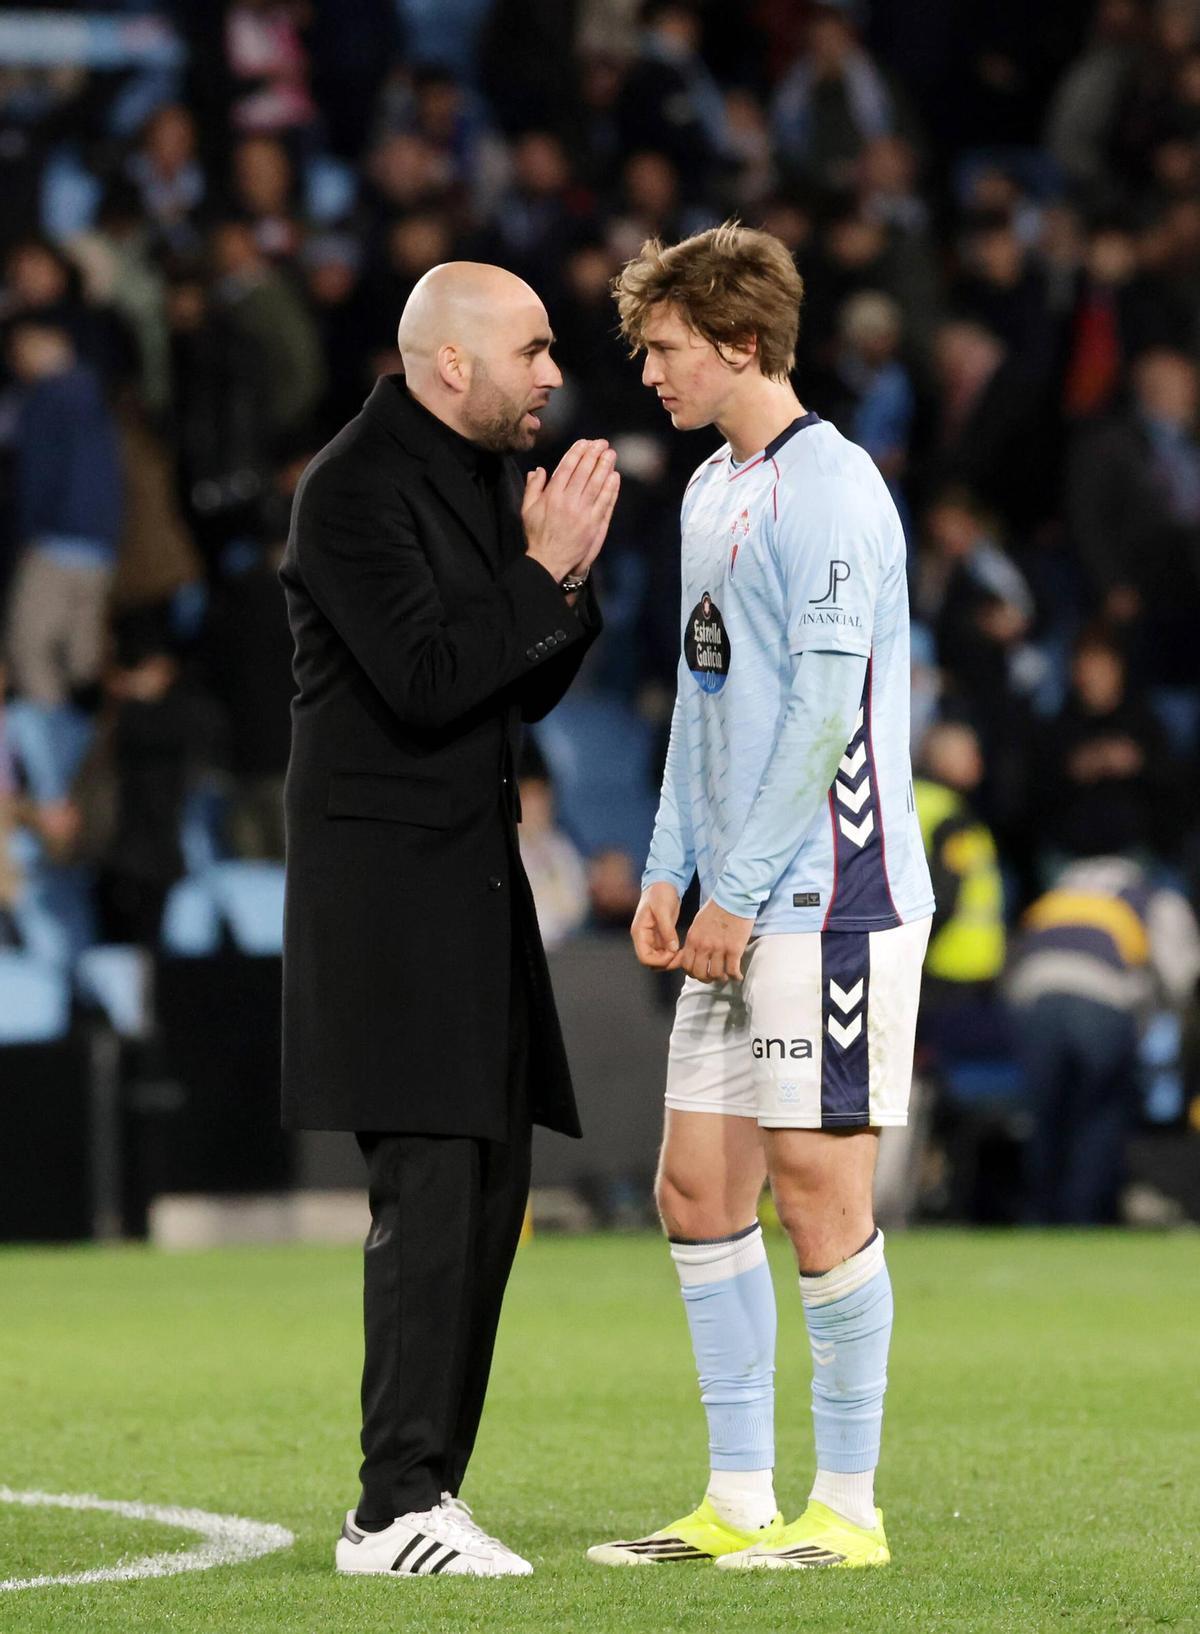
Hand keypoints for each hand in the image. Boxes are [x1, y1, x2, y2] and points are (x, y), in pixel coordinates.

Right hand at [523, 439, 619, 583]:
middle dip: (594, 455)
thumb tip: (539, 470)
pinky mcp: (593, 525)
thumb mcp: (527, 510)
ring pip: (596, 485)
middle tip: (602, 443)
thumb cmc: (537, 535)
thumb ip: (533, 488)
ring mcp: (582, 514)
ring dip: (605, 468)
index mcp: (551, 496)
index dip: (577, 452)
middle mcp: (567, 502)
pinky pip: (604, 503)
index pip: (566, 468)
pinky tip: (615, 477)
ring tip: (611, 454)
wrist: (549, 561)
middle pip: (583, 473)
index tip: (585, 442)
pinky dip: (610, 489)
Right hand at [630, 881, 681, 968]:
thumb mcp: (663, 910)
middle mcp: (644, 938)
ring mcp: (652, 938)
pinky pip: (665, 952)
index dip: (659, 961)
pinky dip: (673, 954)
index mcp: (639, 932)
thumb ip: (667, 930)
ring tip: (684, 953)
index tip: (673, 954)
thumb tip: (672, 949)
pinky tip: (683, 949)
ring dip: (671, 960)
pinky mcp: (660, 937)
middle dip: (666, 962)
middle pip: (652, 961)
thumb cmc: (660, 893)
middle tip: (681, 956)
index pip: (644, 957)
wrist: (663, 883)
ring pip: (659, 959)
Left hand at [669, 898, 754, 983]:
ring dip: (721, 978)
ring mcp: (719, 949)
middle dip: (706, 979)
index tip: (699, 972)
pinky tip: (738, 976)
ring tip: (726, 976)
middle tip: (712, 977)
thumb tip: (692, 953)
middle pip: (700, 974)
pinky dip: (735, 976)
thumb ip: (694, 940)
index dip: (692, 973)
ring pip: (716, 974)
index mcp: (693, 939)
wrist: (734, 898)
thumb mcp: (698, 924)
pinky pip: (732, 971)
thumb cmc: (716, 909)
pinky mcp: (734, 949)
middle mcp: (704, 946)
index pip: (686, 965)